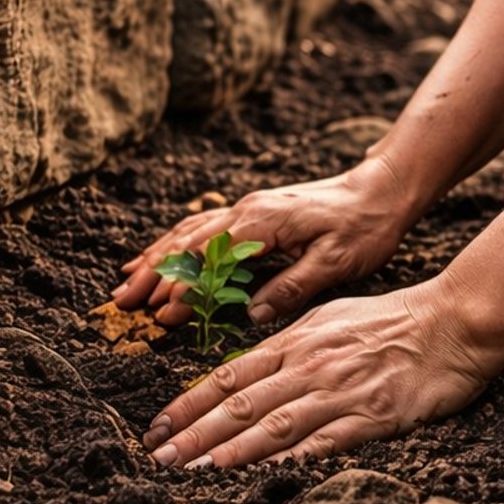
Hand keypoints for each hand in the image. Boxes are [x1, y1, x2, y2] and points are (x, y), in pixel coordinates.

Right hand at [112, 157, 417, 326]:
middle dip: (151, 275)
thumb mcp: (337, 262)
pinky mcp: (249, 212)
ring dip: (153, 259)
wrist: (381, 188)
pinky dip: (172, 243)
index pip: (209, 259)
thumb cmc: (365, 226)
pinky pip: (199, 227)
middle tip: (122, 303)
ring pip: (186, 234)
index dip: (185, 289)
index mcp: (262, 223)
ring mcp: (244, 209)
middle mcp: (245, 211)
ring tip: (124, 282)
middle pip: (185, 244)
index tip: (163, 316)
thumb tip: (253, 314)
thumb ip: (292, 287)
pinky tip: (156, 255)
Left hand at [140, 284, 503, 468]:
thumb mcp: (324, 320)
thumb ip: (283, 346)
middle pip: (238, 404)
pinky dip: (293, 456)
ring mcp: (339, 393)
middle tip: (158, 458)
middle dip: (194, 434)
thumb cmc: (388, 321)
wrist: (453, 321)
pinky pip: (326, 440)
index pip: (225, 377)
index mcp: (291, 343)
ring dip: (230, 451)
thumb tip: (244, 368)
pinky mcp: (374, 417)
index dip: (187, 405)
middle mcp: (307, 367)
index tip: (156, 428)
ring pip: (273, 425)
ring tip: (194, 470)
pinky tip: (265, 473)